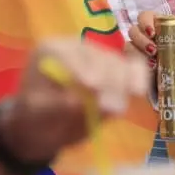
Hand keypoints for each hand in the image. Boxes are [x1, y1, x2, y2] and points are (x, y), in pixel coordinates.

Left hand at [0, 38, 148, 164]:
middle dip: (108, 83)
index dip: (84, 69)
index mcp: (51, 51)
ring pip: (118, 64)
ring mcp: (98, 57)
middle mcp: (77, 48)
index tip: (92, 87)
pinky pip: (131, 68)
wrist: (44, 126)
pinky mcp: (115, 70)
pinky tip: (138, 92)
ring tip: (117, 110)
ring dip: (122, 86)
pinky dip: (137, 79)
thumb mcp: (37, 112)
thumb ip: (57, 106)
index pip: (70, 54)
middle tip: (110, 109)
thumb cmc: (35, 117)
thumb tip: (78, 103)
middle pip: (99, 58)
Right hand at [126, 11, 174, 64]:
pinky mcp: (137, 65)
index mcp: (160, 24)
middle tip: (154, 50)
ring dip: (138, 53)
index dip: (145, 22)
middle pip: (134, 30)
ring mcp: (140, 50)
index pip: (145, 16)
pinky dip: (136, 66)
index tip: (153, 33)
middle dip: (141, 39)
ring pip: (129, 45)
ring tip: (152, 64)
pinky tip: (148, 72)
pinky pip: (129, 62)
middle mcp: (147, 35)